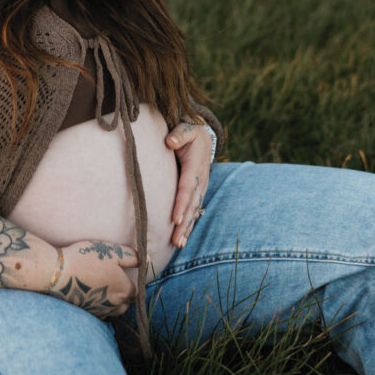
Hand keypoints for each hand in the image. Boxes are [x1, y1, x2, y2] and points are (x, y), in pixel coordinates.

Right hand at [49, 239, 137, 319]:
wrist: (59, 273)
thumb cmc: (87, 259)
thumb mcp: (112, 251)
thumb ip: (133, 256)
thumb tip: (148, 259)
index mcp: (124, 289)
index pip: (136, 290)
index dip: (131, 280)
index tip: (123, 272)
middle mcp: (115, 304)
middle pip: (126, 303)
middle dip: (124, 294)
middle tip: (114, 280)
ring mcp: (101, 311)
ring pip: (114, 310)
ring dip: (113, 302)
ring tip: (105, 289)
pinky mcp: (88, 313)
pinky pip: (101, 314)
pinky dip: (100, 307)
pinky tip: (93, 295)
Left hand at [165, 120, 212, 248]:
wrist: (204, 137)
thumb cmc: (191, 133)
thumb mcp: (187, 129)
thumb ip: (179, 134)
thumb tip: (170, 141)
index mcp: (195, 167)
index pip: (187, 188)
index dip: (182, 203)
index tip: (176, 218)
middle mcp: (200, 181)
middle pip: (192, 205)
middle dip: (185, 224)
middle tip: (176, 240)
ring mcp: (200, 189)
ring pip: (194, 211)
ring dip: (187, 229)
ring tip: (178, 244)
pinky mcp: (197, 193)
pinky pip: (193, 211)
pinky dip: (188, 226)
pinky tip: (181, 240)